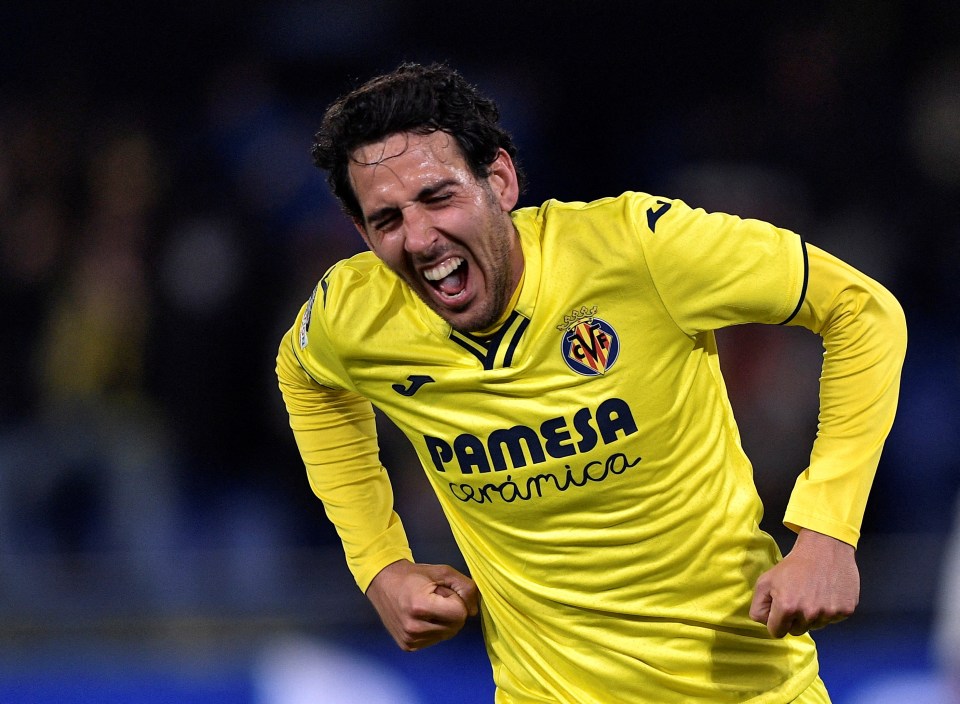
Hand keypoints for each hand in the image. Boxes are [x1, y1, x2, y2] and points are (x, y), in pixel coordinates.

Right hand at [365, 559, 479, 650]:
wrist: (383, 583)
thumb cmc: (413, 576)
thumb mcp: (442, 571)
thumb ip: (465, 586)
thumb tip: (474, 610)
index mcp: (420, 606)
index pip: (459, 614)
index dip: (457, 600)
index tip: (443, 592)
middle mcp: (414, 628)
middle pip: (455, 626)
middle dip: (452, 610)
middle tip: (436, 598)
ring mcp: (410, 640)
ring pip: (448, 634)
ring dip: (444, 620)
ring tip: (429, 607)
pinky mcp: (408, 646)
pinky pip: (436, 640)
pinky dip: (436, 628)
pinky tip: (423, 617)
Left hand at [749, 528, 859, 637]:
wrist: (824, 548)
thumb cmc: (793, 565)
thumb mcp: (765, 581)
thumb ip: (758, 606)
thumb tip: (766, 624)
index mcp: (787, 607)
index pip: (777, 632)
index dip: (776, 622)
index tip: (780, 611)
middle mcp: (809, 613)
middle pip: (796, 631)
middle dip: (794, 619)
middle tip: (798, 597)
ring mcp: (829, 613)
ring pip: (815, 626)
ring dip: (812, 615)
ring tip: (812, 593)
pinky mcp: (846, 610)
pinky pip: (833, 620)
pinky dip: (829, 610)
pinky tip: (826, 593)